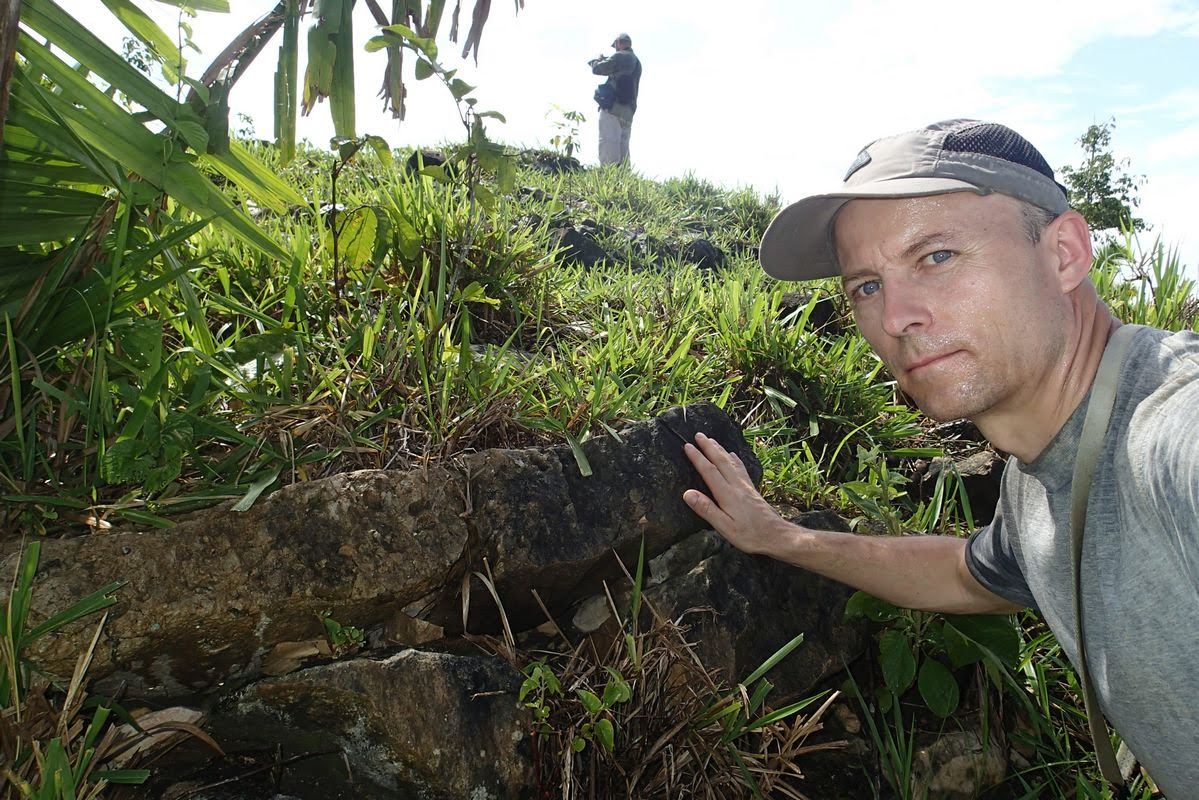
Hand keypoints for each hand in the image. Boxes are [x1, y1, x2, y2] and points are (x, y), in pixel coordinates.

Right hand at [682, 432, 784, 555]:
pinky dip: (734, 459)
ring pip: (731, 462)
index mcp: (727, 494)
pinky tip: (733, 455)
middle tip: (698, 434)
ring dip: (720, 449)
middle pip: (721, 461)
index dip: (697, 457)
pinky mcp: (752, 490)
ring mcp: (746, 486)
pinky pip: (741, 468)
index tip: (687, 446)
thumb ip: (706, 509)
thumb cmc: (750, 535)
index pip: (709, 471)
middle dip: (708, 447)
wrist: (776, 535)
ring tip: (712, 440)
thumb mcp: (724, 527)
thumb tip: (687, 493)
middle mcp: (737, 486)